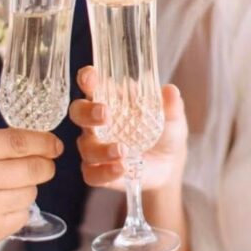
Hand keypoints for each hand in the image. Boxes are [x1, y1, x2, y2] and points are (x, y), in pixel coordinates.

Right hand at [0, 129, 62, 250]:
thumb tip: (28, 147)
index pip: (20, 141)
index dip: (44, 142)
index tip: (54, 145)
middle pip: (34, 168)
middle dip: (42, 166)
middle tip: (41, 166)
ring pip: (30, 194)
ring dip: (24, 190)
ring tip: (0, 190)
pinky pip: (20, 217)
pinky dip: (14, 212)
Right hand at [68, 65, 187, 193]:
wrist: (170, 165)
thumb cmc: (164, 132)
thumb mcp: (172, 118)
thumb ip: (170, 105)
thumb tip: (171, 90)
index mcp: (110, 100)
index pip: (92, 85)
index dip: (86, 79)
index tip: (90, 76)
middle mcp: (97, 122)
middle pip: (78, 112)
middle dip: (87, 112)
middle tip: (104, 113)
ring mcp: (95, 147)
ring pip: (86, 147)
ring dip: (101, 149)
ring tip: (122, 150)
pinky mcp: (99, 171)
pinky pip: (92, 173)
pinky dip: (105, 172)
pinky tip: (122, 168)